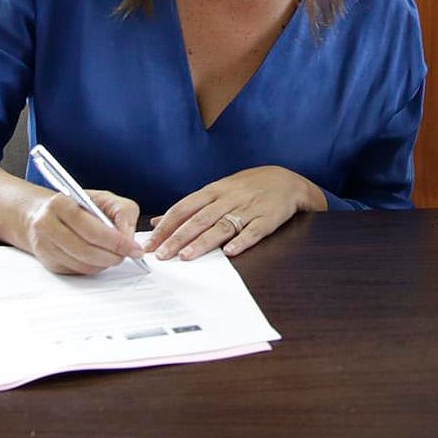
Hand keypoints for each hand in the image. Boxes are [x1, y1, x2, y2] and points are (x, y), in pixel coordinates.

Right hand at [20, 187, 142, 275]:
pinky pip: (77, 271)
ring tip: (115, 254)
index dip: (116, 242)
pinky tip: (99, 257)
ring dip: (104, 263)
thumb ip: (122, 212)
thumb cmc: (77, 205)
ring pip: (82, 264)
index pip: (91, 228)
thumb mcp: (104, 198)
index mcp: (60, 204)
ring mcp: (44, 246)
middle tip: (128, 254)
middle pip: (85, 250)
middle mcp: (47, 225)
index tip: (134, 248)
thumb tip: (128, 237)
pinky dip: (94, 267)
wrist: (42, 213)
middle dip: (113, 256)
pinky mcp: (48, 262)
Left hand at [146, 165, 324, 259]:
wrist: (286, 180)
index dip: (166, 226)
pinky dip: (242, 241)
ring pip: (222, 226)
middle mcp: (228, 199)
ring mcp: (248, 208)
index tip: (150, 244)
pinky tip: (229, 253)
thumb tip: (157, 222)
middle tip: (162, 255)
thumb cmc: (246, 188)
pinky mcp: (267, 218)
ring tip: (186, 256)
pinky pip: (254, 231)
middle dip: (178, 237)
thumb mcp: (216, 191)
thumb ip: (188, 207)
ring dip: (203, 242)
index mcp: (213, 191)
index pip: (184, 208)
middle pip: (199, 219)